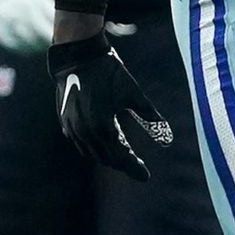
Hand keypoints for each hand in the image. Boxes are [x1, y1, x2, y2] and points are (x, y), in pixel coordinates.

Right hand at [48, 31, 172, 180]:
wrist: (78, 57)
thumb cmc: (109, 74)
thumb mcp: (134, 94)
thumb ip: (151, 117)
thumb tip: (168, 139)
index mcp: (102, 128)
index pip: (120, 157)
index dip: (133, 168)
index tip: (146, 177)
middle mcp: (84, 132)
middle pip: (106, 159)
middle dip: (123, 164)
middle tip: (138, 167)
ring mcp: (72, 128)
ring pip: (92, 153)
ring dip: (109, 157)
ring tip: (125, 157)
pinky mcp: (65, 122)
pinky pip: (82, 143)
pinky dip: (95, 148)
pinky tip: (106, 145)